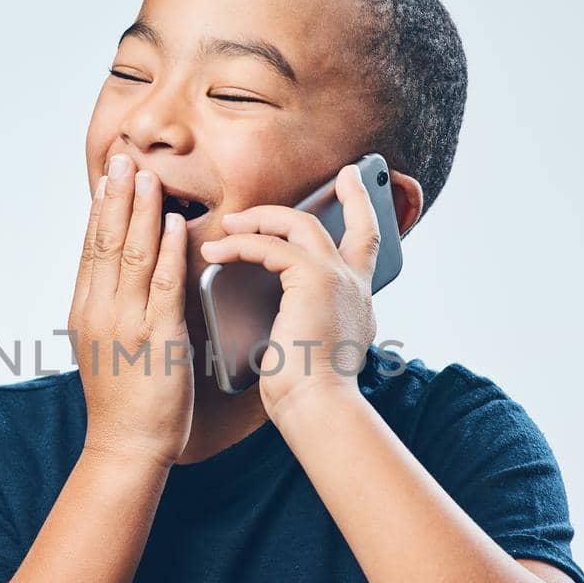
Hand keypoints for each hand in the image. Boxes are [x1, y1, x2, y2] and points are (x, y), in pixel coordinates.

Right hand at [68, 154, 193, 466]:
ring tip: (149, 178)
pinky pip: (164, 284)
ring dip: (143, 211)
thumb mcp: (102, 345)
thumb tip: (116, 276)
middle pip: (107, 241)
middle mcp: (100, 310)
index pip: (91, 248)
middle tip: (125, 159)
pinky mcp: (157, 336)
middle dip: (117, 197)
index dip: (101, 208)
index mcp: (85, 310)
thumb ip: (108, 308)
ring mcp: (127, 322)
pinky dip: (170, 250)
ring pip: (133, 254)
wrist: (126, 444)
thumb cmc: (122, 400)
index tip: (108, 176)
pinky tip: (175, 224)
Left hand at [199, 164, 381, 416]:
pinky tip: (216, 252)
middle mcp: (356, 287)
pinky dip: (241, 245)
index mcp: (357, 304)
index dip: (364, 217)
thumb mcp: (309, 348)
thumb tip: (283, 314)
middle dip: (351, 196)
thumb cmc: (305, 393)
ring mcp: (340, 279)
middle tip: (341, 175)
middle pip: (357, 226)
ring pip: (303, 225)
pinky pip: (272, 246)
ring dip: (262, 219)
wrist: (317, 407)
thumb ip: (303, 320)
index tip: (357, 190)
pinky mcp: (315, 278)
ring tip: (230, 225)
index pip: (367, 253)